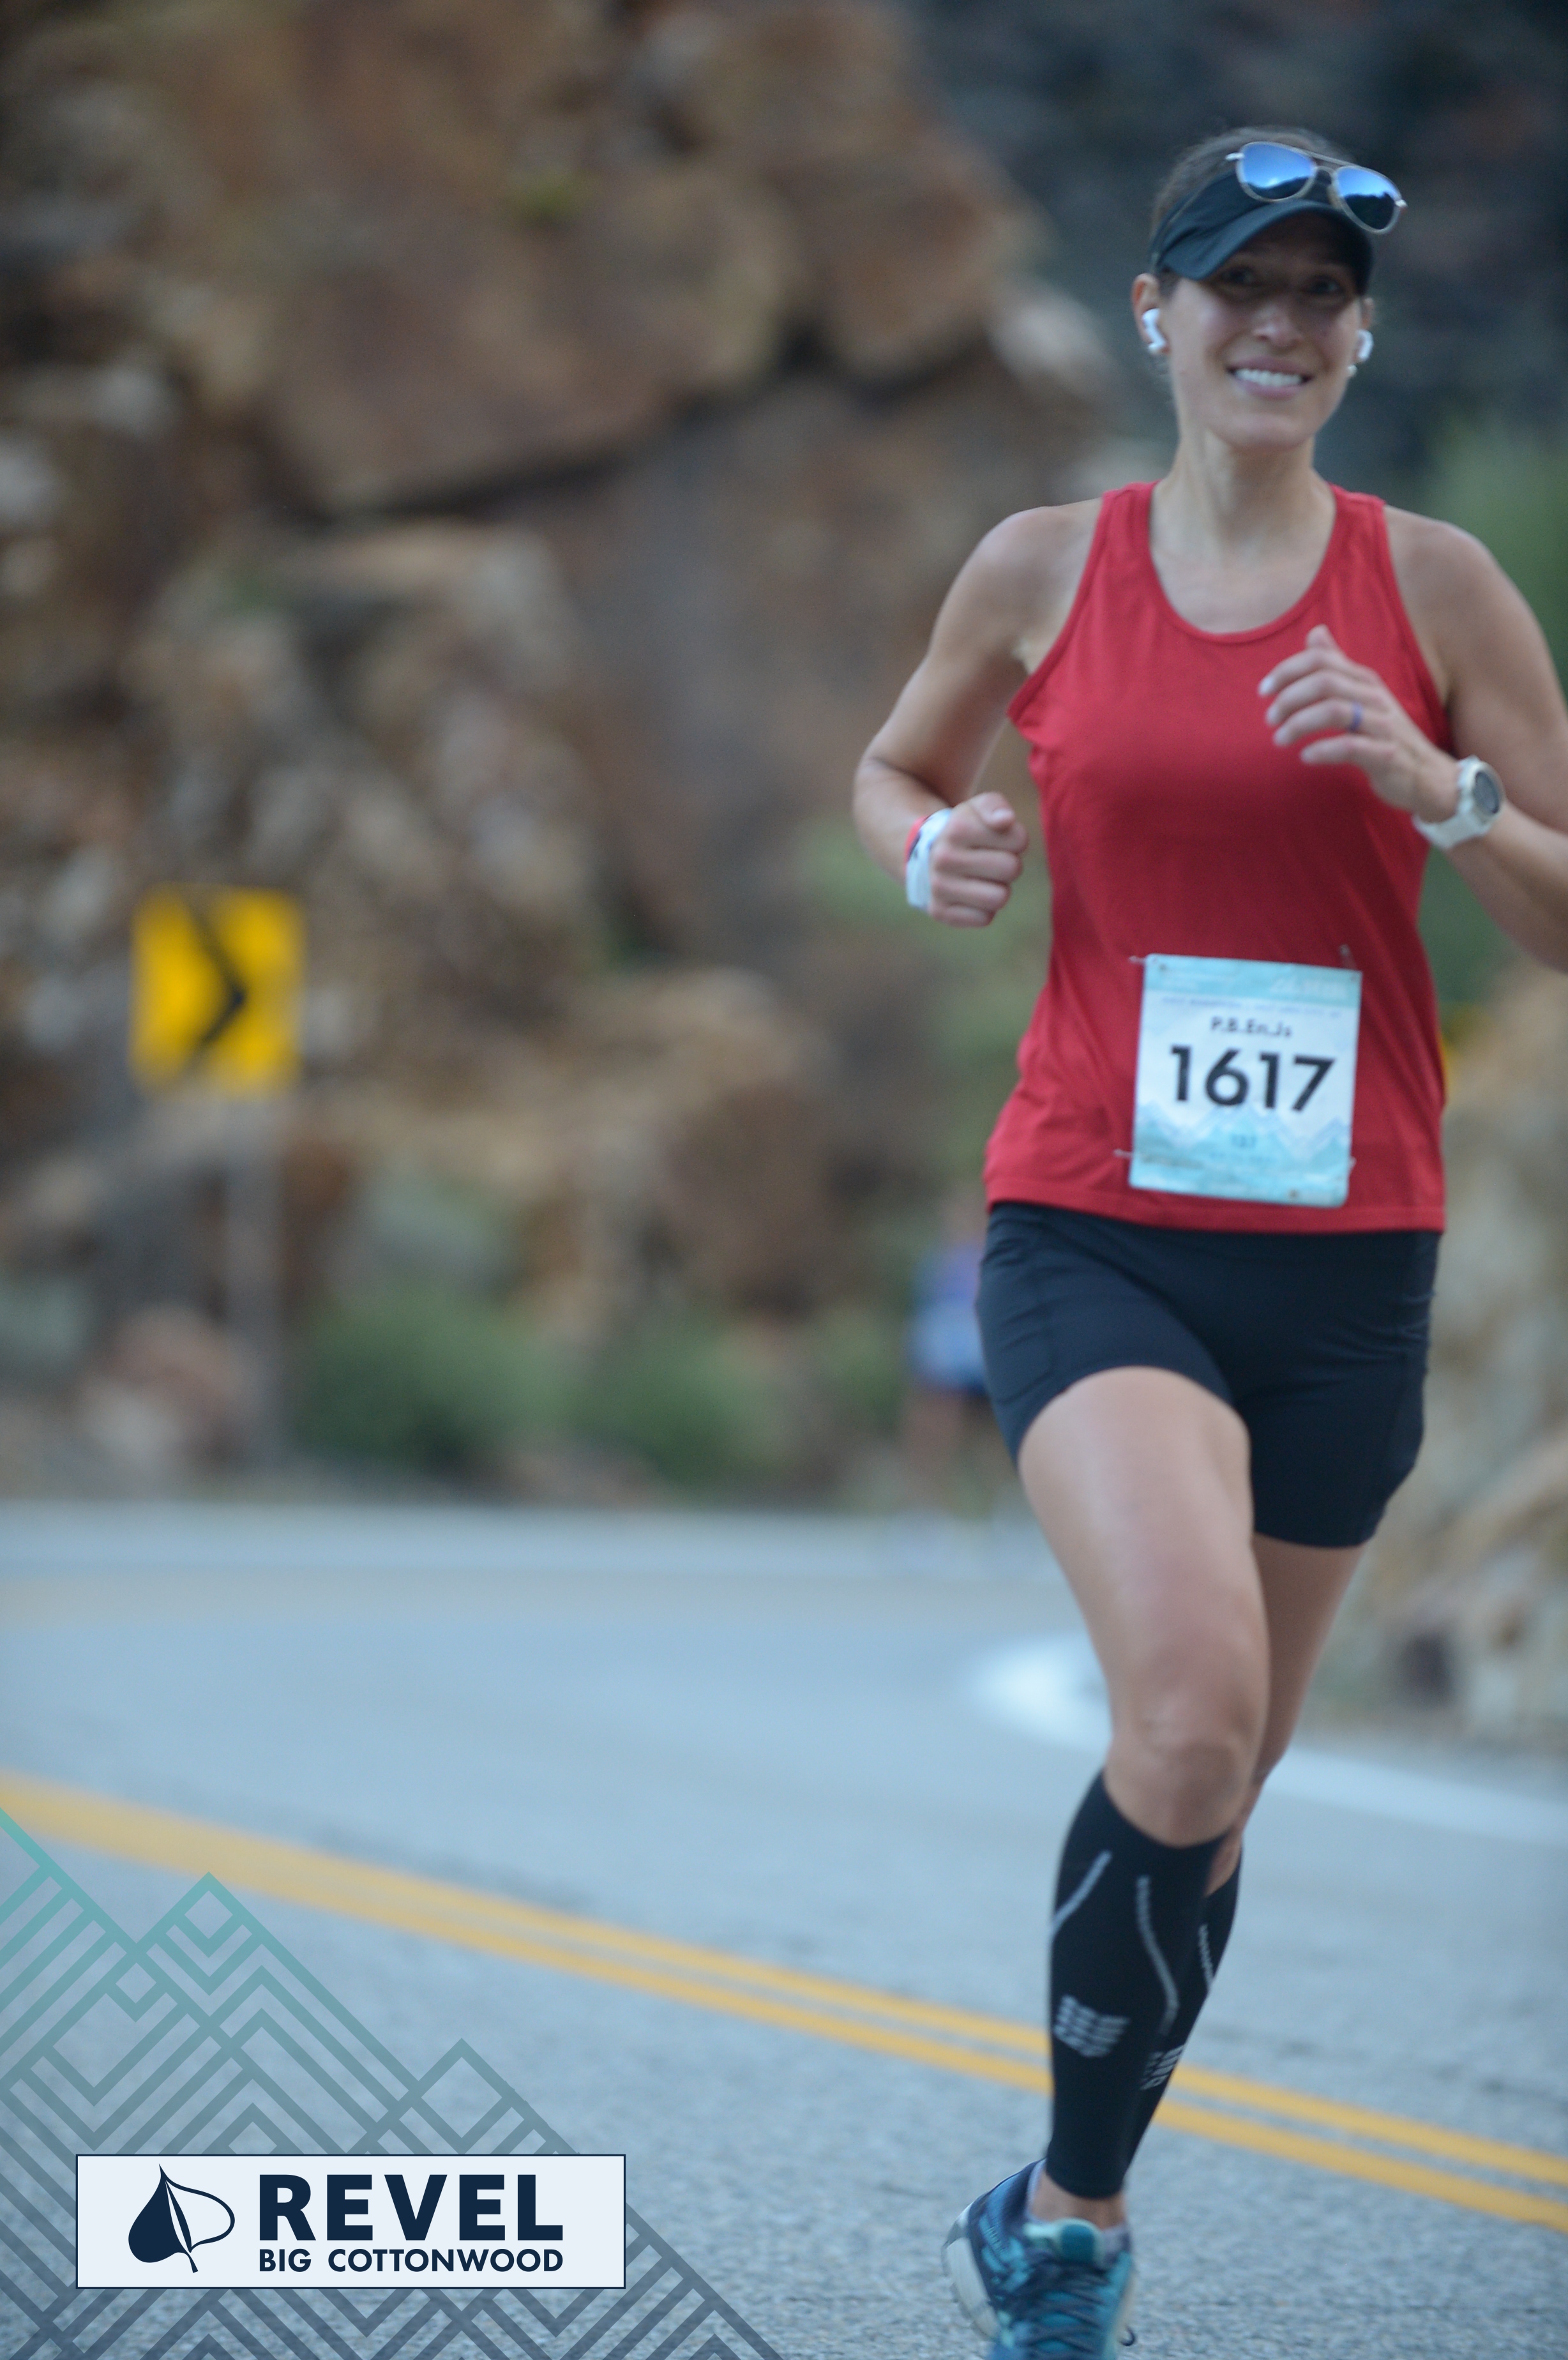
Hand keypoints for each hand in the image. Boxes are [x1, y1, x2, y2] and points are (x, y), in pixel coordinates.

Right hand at [927, 793, 1027, 926]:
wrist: (929, 856)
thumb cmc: (966, 831)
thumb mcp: (978, 808)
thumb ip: (995, 806)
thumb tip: (1005, 820)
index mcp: (957, 828)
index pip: (1019, 840)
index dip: (1016, 841)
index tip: (1000, 841)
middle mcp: (943, 857)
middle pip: (1011, 869)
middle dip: (1009, 866)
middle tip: (993, 862)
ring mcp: (938, 886)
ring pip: (999, 898)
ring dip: (999, 889)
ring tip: (984, 879)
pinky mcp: (939, 911)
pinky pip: (984, 918)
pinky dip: (984, 909)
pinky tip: (972, 895)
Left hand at [1260, 625, 1458, 825]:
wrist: (1427, 775)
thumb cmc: (1385, 735)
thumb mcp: (1363, 695)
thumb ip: (1337, 666)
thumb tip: (1316, 632)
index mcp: (1364, 680)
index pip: (1321, 660)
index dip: (1287, 671)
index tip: (1264, 691)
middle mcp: (1374, 696)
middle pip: (1324, 682)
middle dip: (1289, 698)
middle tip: (1270, 719)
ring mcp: (1382, 725)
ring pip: (1334, 711)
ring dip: (1298, 724)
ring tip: (1280, 739)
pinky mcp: (1385, 754)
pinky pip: (1349, 747)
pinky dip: (1322, 750)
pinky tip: (1305, 757)